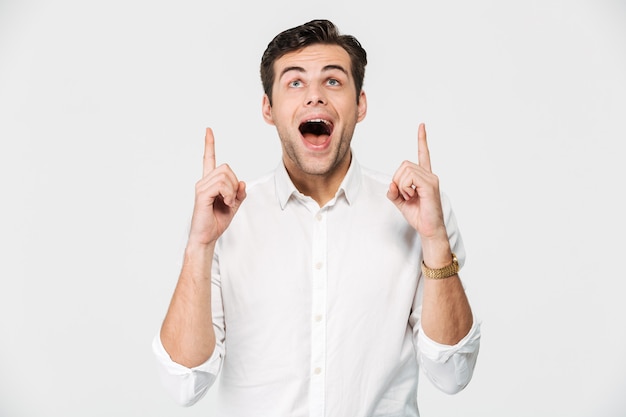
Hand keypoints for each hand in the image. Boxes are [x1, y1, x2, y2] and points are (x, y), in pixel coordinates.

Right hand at [188, 128, 245, 245]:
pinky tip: (225, 202)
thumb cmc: (217, 221)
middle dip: (235, 182)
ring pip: (225, 176)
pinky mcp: (202, 194)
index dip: (209, 145)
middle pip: (226, 168)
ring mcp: (201, 186)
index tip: (208, 130)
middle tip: (232, 198)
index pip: (208, 159)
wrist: (207, 236)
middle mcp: (204, 181)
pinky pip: (221, 185)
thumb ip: (239, 193)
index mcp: (210, 182)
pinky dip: (228, 194)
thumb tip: (242, 182)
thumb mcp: (234, 205)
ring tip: (227, 202)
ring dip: (232, 190)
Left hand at [387, 123, 446, 241]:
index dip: (422, 140)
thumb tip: (391, 184)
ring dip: (401, 185)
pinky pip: (410, 178)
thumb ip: (394, 191)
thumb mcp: (400, 202)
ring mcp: (431, 179)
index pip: (423, 154)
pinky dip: (405, 187)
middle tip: (404, 194)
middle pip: (404, 165)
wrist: (429, 229)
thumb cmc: (418, 216)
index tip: (422, 126)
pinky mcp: (430, 185)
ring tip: (410, 196)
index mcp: (424, 177)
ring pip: (405, 171)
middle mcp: (430, 175)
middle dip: (397, 179)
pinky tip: (412, 196)